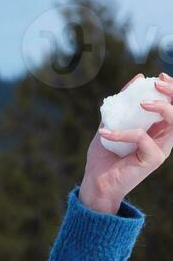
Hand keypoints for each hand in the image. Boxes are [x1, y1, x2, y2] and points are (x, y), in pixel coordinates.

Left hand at [85, 72, 172, 213]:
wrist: (96, 183)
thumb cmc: (105, 156)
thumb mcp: (112, 123)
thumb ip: (123, 104)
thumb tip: (137, 79)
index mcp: (158, 129)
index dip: (172, 89)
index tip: (158, 77)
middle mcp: (164, 138)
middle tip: (157, 82)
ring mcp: (161, 149)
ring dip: (161, 107)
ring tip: (142, 102)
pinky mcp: (153, 159)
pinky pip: (142, 138)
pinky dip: (123, 132)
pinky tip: (104, 132)